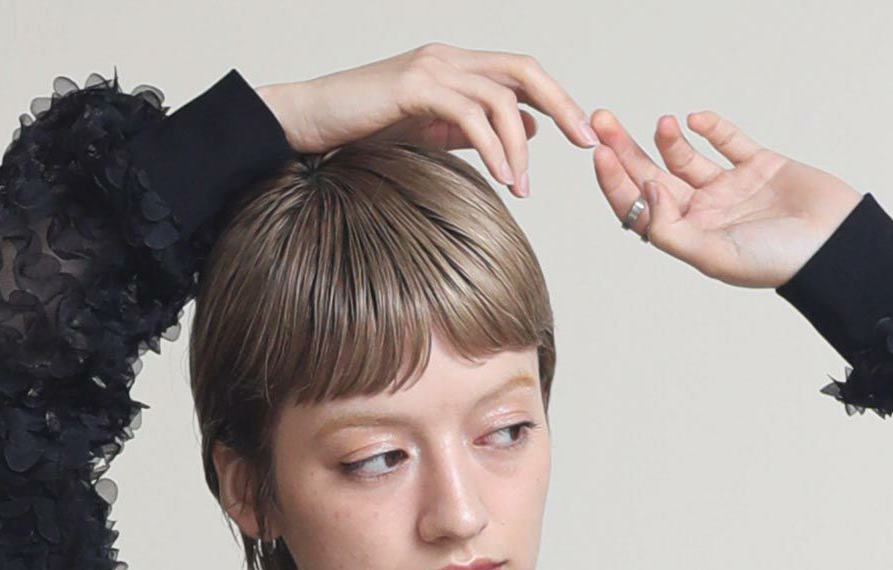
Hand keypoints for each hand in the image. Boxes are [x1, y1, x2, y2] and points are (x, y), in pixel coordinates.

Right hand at [256, 43, 601, 198]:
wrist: (309, 120)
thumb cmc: (359, 132)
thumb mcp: (428, 133)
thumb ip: (473, 132)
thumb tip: (524, 135)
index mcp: (455, 67)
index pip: (519, 73)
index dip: (555, 98)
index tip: (579, 134)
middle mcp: (449, 58)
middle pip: (524, 69)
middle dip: (561, 103)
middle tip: (583, 141)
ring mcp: (432, 68)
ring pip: (500, 97)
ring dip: (519, 146)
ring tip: (522, 188)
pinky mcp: (414, 86)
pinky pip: (469, 114)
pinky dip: (492, 147)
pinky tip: (502, 178)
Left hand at [588, 108, 863, 288]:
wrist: (835, 245)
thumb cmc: (777, 261)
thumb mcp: (713, 256)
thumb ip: (672, 230)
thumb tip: (646, 193)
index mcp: (689, 238)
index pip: (640, 208)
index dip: (616, 182)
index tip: (599, 153)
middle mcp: (705, 214)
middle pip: (653, 177)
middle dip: (626, 150)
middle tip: (603, 121)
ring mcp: (732, 189)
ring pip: (686, 158)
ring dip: (667, 140)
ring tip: (661, 123)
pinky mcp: (761, 166)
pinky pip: (729, 141)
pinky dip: (713, 128)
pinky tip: (696, 119)